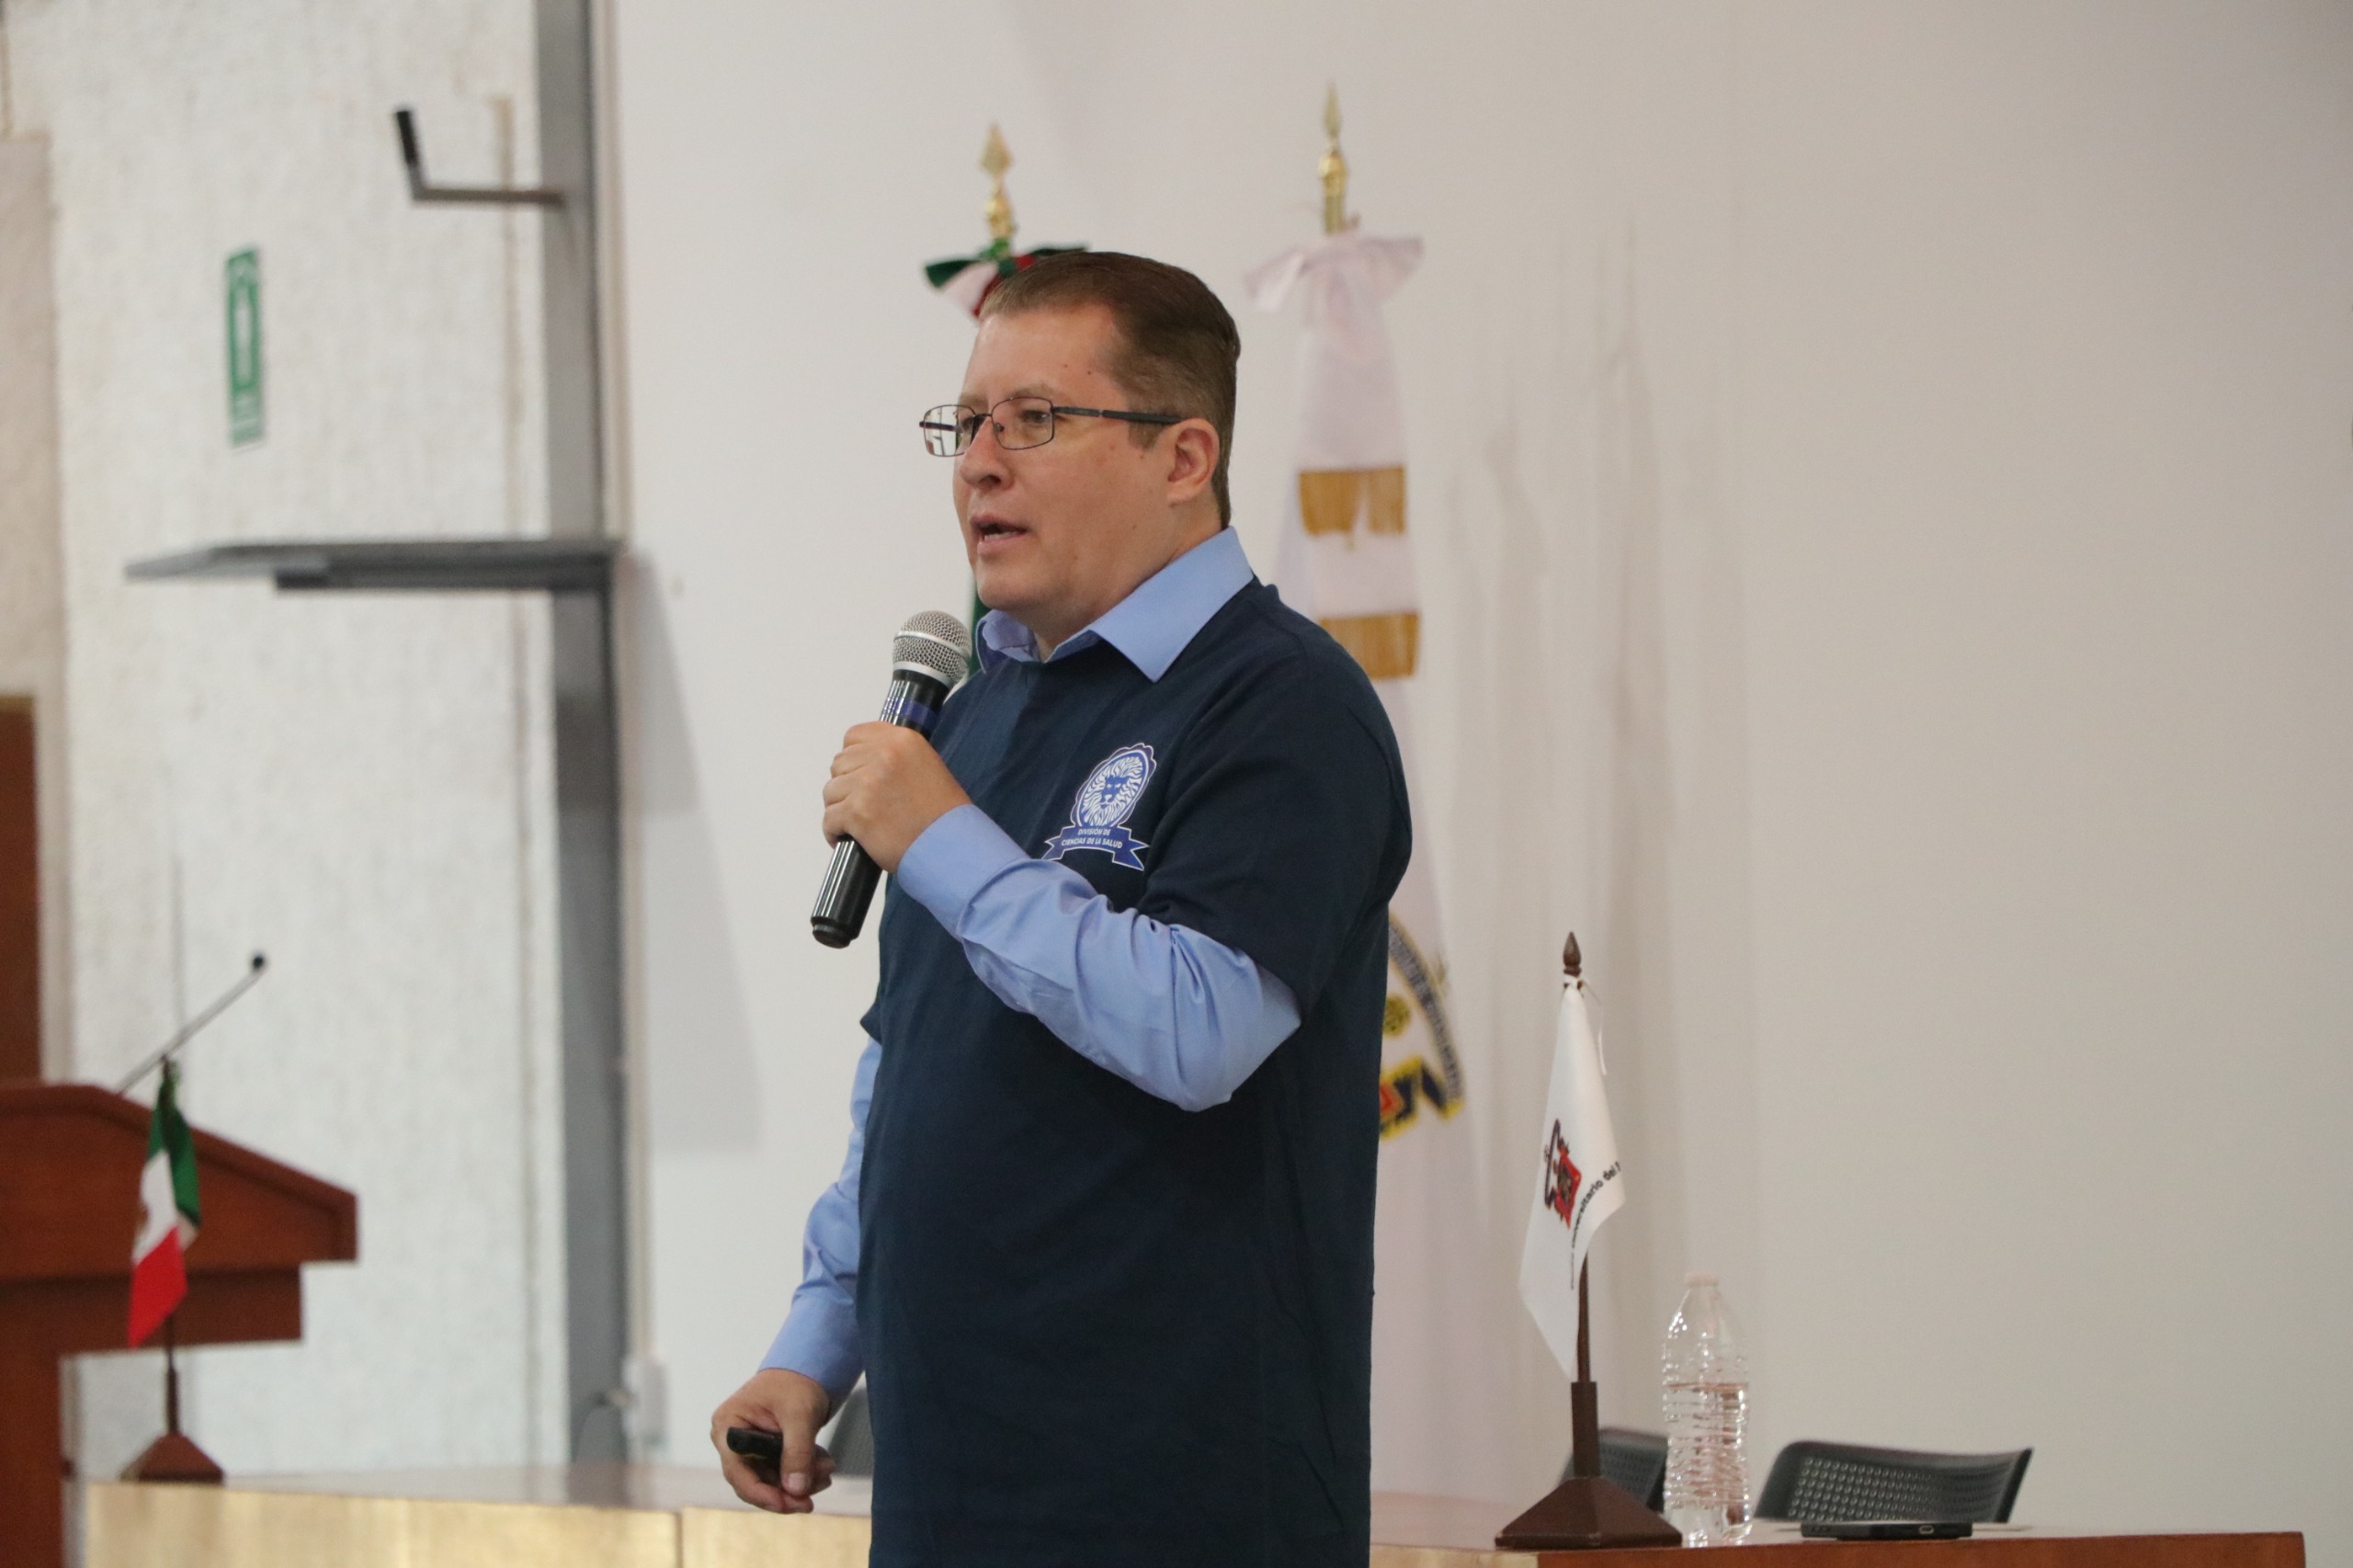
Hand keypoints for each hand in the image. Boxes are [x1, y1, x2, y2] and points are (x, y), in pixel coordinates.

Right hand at [711, 1368, 834, 1513]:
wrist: (806, 1369)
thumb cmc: (795, 1382)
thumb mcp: (799, 1415)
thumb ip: (797, 1452)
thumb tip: (795, 1489)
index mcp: (728, 1426)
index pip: (737, 1471)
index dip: (760, 1493)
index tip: (788, 1503)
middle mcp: (731, 1440)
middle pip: (753, 1482)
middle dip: (786, 1491)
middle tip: (812, 1499)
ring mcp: (747, 1448)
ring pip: (769, 1481)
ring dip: (799, 1483)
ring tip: (827, 1472)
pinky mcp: (764, 1452)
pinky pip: (780, 1473)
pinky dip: (802, 1474)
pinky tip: (823, 1467)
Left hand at [820, 723, 969, 871]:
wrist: (951, 846)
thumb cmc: (943, 815)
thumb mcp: (926, 766)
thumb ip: (895, 757)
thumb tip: (865, 763)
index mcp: (901, 740)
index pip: (854, 736)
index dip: (853, 757)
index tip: (859, 772)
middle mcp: (882, 756)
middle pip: (839, 764)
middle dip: (846, 785)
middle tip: (862, 804)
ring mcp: (867, 784)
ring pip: (831, 792)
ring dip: (840, 808)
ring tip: (857, 824)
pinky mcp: (856, 812)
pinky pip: (829, 819)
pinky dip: (834, 832)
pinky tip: (847, 839)